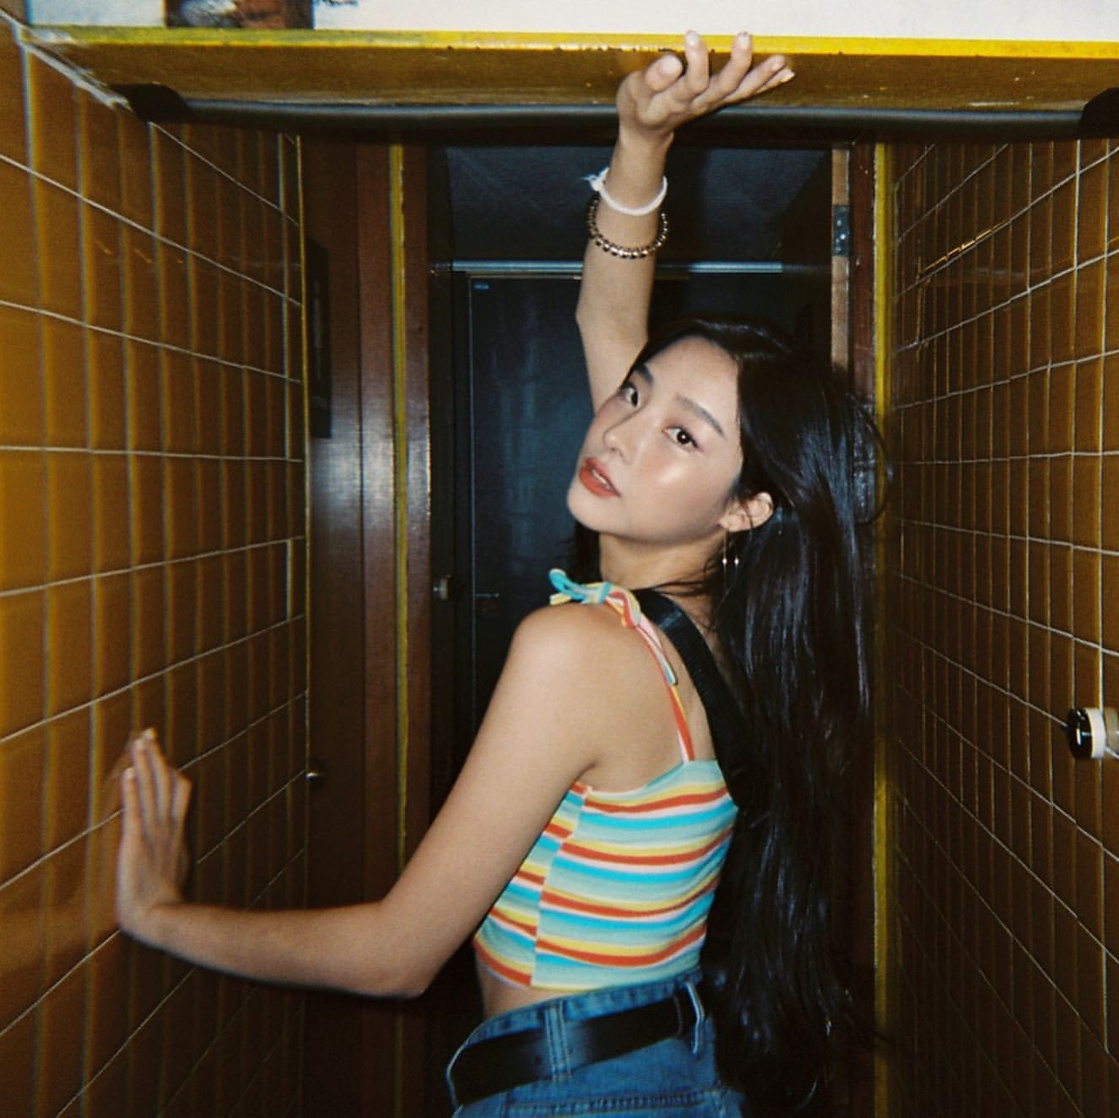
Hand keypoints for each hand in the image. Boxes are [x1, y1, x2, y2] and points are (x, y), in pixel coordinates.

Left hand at [115, 729, 191, 943]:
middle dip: (155, 756)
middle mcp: (167, 825)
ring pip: (151, 790)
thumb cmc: (165, 899)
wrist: (161, 916)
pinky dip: (132, 791)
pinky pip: (135, 811)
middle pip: (164, 782)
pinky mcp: (136, 842)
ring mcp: (153, 832)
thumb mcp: (177, 865)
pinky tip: (127, 773)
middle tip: (147, 732)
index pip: (177, 790)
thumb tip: (175, 839)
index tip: (161, 751)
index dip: (169, 768)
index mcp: (176, 829)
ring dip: (145, 764)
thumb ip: (173, 847)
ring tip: (138, 742)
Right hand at [617, 30, 793, 144]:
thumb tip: (672, 62)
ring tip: (780, 60)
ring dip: (762, 76)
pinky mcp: (720, 100)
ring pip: (740, 91)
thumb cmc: (639, 105)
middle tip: (744, 36)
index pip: (692, 82)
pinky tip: (785, 71)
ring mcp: (712, 103)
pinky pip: (746, 93)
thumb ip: (651, 79)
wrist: (647, 131)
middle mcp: (699, 103)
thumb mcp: (634, 93)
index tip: (691, 35)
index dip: (695, 61)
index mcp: (676, 100)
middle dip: (737, 63)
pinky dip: (767, 83)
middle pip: (724, 86)